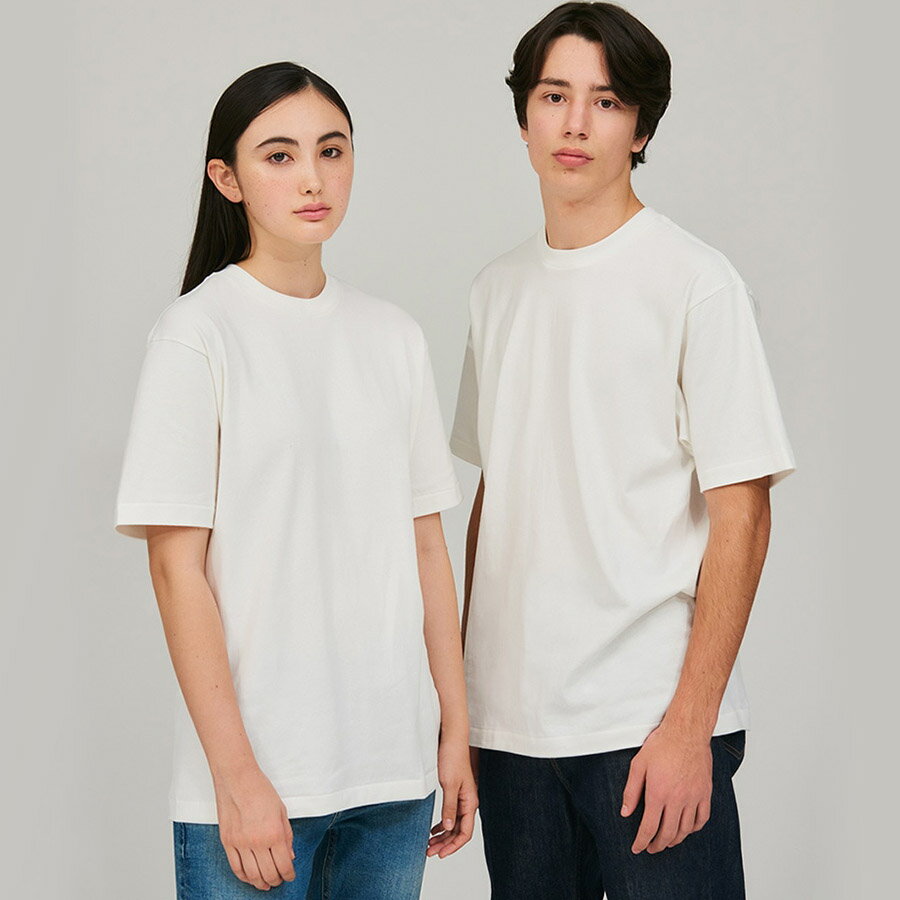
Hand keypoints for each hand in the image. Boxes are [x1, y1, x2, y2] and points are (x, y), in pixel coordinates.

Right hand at [213, 766, 295, 889]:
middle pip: (268, 873)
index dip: (288, 874)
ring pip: (251, 875)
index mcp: (274, 833)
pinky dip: (243, 876)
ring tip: (265, 884)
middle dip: (276, 880)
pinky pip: (235, 867)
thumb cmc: (260, 790)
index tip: (290, 876)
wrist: (237, 779)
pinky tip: (249, 877)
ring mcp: (240, 843)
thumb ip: (287, 834)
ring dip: (260, 883)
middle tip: (279, 881)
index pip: (284, 864)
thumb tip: (290, 855)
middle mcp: (257, 841)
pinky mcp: (227, 842)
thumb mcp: (281, 810)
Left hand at [427, 736, 477, 858]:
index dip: (453, 846)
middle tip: (429, 852)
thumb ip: (449, 807)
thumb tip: (447, 828)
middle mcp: (468, 803)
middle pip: (458, 831)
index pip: (465, 833)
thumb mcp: (449, 785)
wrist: (451, 740)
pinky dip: (441, 824)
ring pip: (453, 824)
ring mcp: (461, 798)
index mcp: (470, 802)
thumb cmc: (453, 758)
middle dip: (445, 844)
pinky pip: (450, 814)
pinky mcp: (454, 792)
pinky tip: (433, 830)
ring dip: (442, 836)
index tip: (441, 854)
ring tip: (429, 844)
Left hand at [620, 723, 711, 854]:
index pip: (649, 827)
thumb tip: (625, 812)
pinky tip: (687, 829)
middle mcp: (677, 800)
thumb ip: (631, 791)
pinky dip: (693, 828)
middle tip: (651, 848)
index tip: (637, 848)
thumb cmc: (662, 744)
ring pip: (685, 830)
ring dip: (675, 840)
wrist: (686, 732)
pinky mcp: (705, 793)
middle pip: (668, 833)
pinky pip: (702, 819)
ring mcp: (693, 797)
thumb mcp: (638, 765)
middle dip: (657, 845)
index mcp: (658, 793)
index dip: (642, 841)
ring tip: (666, 841)